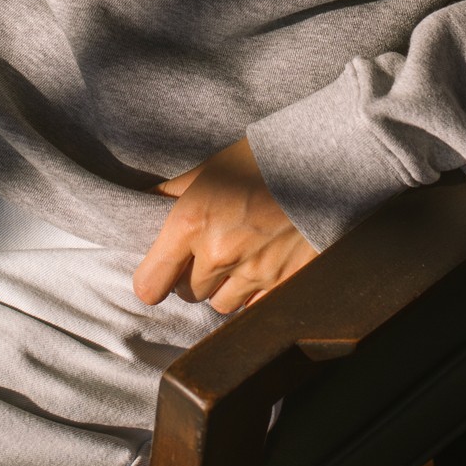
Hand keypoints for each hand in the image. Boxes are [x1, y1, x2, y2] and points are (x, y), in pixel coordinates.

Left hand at [133, 136, 317, 315]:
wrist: (324, 159)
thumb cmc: (261, 157)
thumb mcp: (210, 168)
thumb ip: (174, 192)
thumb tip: (142, 202)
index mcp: (192, 221)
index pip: (151, 284)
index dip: (153, 281)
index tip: (159, 274)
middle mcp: (219, 252)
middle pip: (188, 293)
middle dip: (193, 277)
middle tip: (207, 253)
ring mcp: (255, 271)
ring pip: (221, 304)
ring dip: (223, 289)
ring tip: (236, 261)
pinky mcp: (286, 282)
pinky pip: (256, 307)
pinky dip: (254, 294)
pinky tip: (261, 268)